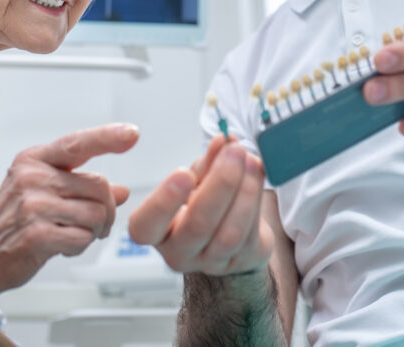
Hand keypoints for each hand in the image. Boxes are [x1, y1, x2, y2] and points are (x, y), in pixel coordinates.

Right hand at [0, 123, 137, 304]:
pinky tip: (62, 248)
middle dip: (105, 210)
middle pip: (99, 186)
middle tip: (94, 225)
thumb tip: (122, 191)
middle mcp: (33, 177)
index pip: (78, 143)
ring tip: (74, 235)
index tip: (132, 133)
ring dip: (94, 231)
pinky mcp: (36, 234)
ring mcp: (33, 205)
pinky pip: (82, 238)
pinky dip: (80, 247)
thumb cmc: (11, 222)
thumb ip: (82, 188)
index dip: (107, 137)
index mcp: (34, 160)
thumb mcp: (42, 193)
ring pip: (96, 214)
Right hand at [128, 134, 273, 275]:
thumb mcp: (199, 179)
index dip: (163, 202)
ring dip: (245, 191)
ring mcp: (210, 262)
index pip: (145, 226)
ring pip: (229, 234)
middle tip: (235, 151)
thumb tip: (223, 139)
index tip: (183, 172)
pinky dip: (256, 200)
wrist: (231, 231)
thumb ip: (208, 160)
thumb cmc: (204, 201)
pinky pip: (250, 234)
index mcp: (156, 230)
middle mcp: (178, 252)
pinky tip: (258, 174)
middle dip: (221, 183)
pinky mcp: (240, 262)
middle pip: (198, 226)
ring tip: (251, 160)